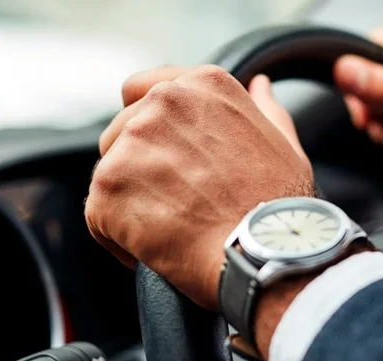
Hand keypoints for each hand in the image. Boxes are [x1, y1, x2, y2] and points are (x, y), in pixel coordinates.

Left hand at [86, 65, 312, 309]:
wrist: (265, 252)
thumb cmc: (280, 206)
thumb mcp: (285, 145)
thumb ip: (265, 111)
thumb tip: (261, 87)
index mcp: (203, 86)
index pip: (141, 90)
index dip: (147, 128)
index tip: (162, 158)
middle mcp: (163, 102)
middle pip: (119, 134)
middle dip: (138, 170)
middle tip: (177, 205)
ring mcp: (132, 142)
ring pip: (109, 174)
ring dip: (130, 203)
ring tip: (170, 231)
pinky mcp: (109, 186)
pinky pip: (98, 215)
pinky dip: (118, 239)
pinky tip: (153, 252)